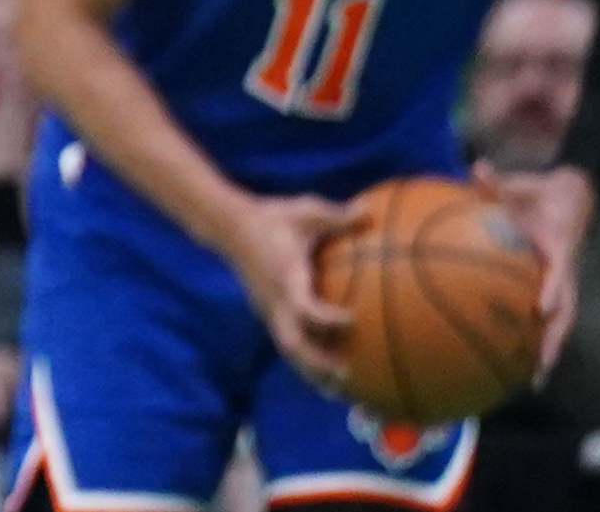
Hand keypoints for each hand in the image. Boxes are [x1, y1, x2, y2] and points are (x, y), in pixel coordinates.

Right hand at [222, 192, 354, 391]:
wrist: (230, 226)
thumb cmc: (272, 217)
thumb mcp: (304, 211)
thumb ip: (336, 216)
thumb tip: (369, 211)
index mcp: (286, 277)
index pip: (304, 306)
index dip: (327, 318)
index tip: (352, 320)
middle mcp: (275, 300)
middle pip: (293, 343)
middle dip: (318, 362)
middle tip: (347, 372)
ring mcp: (269, 309)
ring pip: (288, 350)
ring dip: (311, 370)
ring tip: (338, 389)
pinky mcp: (267, 313)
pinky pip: (286, 341)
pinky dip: (304, 360)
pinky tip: (325, 372)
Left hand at [474, 165, 592, 378]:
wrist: (571, 193)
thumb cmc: (541, 190)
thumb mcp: (521, 183)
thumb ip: (497, 180)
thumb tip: (476, 167)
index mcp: (561, 248)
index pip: (560, 272)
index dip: (553, 288)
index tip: (543, 307)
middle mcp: (564, 271)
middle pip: (566, 312)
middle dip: (555, 340)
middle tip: (541, 368)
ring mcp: (562, 282)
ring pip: (561, 322)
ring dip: (549, 348)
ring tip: (533, 379)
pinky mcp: (554, 285)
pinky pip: (545, 315)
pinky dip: (535, 336)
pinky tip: (514, 358)